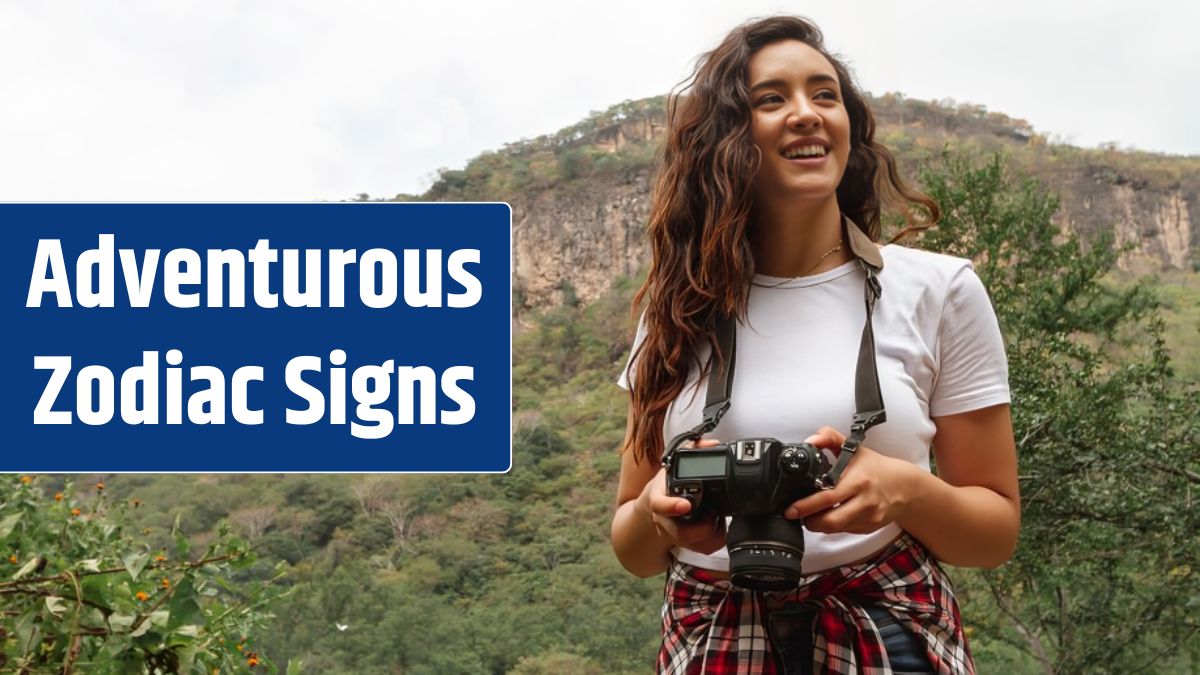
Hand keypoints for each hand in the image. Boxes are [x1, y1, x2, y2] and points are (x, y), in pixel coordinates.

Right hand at [636, 440, 726, 553]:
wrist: (651, 508)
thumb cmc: (664, 486)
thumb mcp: (673, 464)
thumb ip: (692, 449)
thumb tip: (713, 443)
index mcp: (658, 499)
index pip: (659, 504)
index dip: (672, 506)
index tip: (686, 505)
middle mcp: (663, 520)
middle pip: (680, 532)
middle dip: (702, 527)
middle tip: (716, 515)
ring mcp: (672, 535)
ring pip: (694, 544)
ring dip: (712, 534)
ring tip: (719, 519)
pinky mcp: (685, 545)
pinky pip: (703, 549)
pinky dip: (715, 540)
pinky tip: (719, 527)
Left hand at [784, 426, 921, 533]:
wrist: (905, 487)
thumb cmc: (876, 468)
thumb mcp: (854, 448)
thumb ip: (830, 438)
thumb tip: (811, 440)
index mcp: (858, 480)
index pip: (827, 497)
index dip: (806, 506)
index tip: (791, 508)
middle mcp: (864, 501)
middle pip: (830, 520)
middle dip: (808, 521)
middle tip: (795, 515)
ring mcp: (868, 517)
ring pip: (835, 529)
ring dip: (818, 525)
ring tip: (809, 515)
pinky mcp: (869, 528)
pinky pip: (844, 531)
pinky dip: (833, 526)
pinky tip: (828, 516)